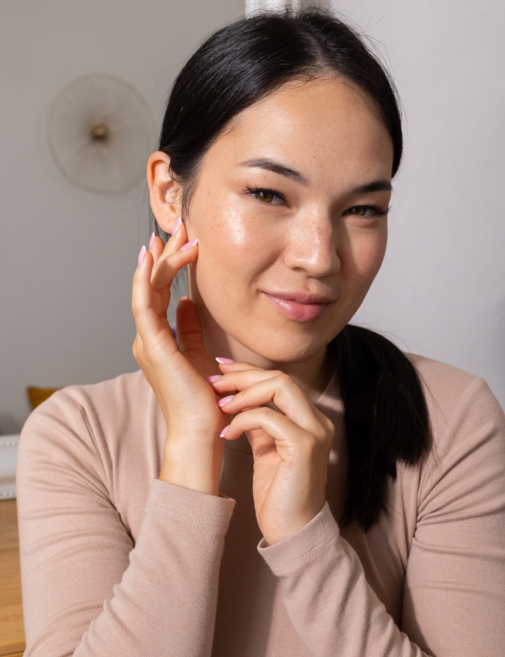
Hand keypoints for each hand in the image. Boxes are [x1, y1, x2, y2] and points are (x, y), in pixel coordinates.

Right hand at [132, 225, 227, 493]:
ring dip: (160, 259)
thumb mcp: (202, 355)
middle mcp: (148, 338)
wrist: (203, 431)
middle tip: (180, 225)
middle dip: (166, 252)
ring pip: (147, 288)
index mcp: (160, 340)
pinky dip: (146, 279)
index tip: (184, 240)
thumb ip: (192, 329)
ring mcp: (147, 341)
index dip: (171, 264)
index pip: (162, 292)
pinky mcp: (152, 346)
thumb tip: (189, 302)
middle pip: (153, 284)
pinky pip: (144, 304)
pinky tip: (152, 256)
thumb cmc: (208, 402)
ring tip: (174, 233)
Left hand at [208, 364, 334, 542]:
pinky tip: (228, 433)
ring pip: (279, 387)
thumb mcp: (266, 452)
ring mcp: (315, 432)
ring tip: (219, 406)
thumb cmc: (278, 496)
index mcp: (310, 421)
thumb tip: (237, 404)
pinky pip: (269, 417)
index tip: (220, 369)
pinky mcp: (304, 446)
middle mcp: (317, 421)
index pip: (280, 381)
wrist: (292, 532)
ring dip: (243, 393)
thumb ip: (259, 426)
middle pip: (280, 377)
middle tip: (213, 382)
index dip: (248, 371)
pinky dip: (244, 419)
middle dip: (242, 375)